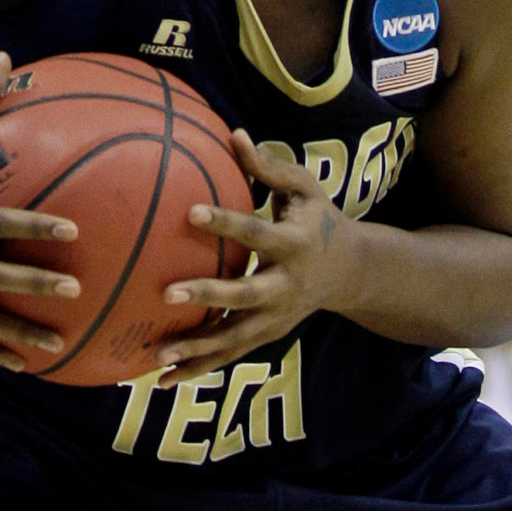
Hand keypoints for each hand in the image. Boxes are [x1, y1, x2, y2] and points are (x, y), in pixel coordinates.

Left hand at [155, 132, 350, 385]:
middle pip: (245, 295)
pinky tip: (164, 378)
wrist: (354, 271)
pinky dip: (201, 368)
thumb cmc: (319, 218)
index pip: (256, 232)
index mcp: (295, 244)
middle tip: (166, 293)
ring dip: (198, 348)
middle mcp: (286, 285)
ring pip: (236, 338)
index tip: (190, 212)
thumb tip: (233, 132)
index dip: (226, 223)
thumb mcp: (304, 187)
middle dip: (208, 296)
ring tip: (158, 355)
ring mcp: (278, 317)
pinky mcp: (268, 336)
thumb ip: (268, 167)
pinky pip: (232, 355)